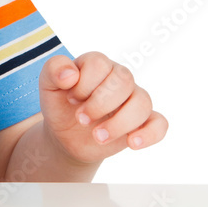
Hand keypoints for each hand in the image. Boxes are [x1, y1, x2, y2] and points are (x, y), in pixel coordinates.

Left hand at [39, 52, 167, 164]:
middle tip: (81, 119)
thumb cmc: (60, 104)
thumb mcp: (47, 86)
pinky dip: (149, 134)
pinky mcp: (143, 122)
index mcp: (98, 64)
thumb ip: (53, 70)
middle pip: (123, 80)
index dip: (83, 84)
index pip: (99, 64)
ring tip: (97, 137)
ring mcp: (134, 99)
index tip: (70, 99)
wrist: (66, 134)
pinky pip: (160, 124)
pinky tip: (132, 143)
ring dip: (118, 123)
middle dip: (99, 104)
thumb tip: (70, 74)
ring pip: (142, 102)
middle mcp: (119, 78)